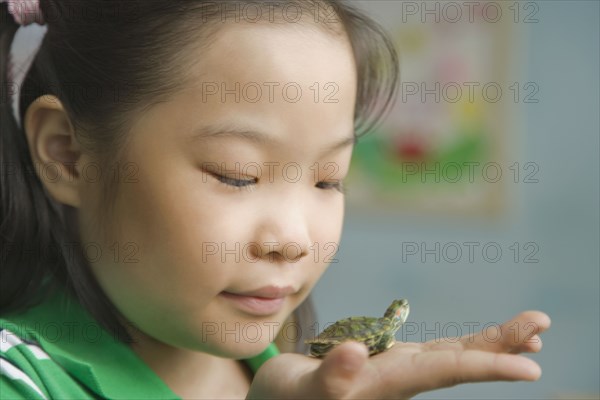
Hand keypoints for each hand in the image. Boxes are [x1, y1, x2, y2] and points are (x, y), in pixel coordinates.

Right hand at [247, 311, 549, 398]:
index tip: (530, 367)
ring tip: (534, 330)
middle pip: (462, 361)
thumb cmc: (292, 397)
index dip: (488, 366)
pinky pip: (439, 350)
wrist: (289, 397)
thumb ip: (330, 376)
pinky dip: (466, 342)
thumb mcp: (305, 388)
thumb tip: (355, 353)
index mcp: (389, 382)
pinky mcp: (395, 359)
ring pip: (457, 354)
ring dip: (495, 341)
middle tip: (541, 325)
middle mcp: (404, 377)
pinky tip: (482, 341)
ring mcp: (402, 368)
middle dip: (503, 345)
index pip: (447, 371)